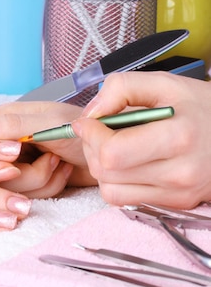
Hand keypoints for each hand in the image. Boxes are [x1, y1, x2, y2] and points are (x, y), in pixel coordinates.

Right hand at [0, 100, 95, 198]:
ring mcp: (11, 166)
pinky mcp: (25, 184)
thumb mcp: (47, 123)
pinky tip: (63, 172)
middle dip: (23, 174)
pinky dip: (49, 188)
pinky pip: (23, 198)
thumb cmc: (84, 127)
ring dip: (40, 180)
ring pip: (5, 191)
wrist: (111, 151)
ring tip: (60, 163)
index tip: (16, 159)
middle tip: (49, 159)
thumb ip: (9, 125)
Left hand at [72, 72, 210, 207]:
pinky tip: (126, 163)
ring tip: (112, 146)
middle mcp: (180, 171)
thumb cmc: (201, 106)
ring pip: (110, 190)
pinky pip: (124, 199)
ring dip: (100, 167)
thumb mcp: (165, 83)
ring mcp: (179, 192)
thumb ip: (121, 88)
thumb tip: (90, 114)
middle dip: (91, 148)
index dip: (90, 135)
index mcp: (178, 136)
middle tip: (97, 131)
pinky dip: (114, 182)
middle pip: (106, 171)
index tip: (87, 122)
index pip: (112, 151)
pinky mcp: (177, 203)